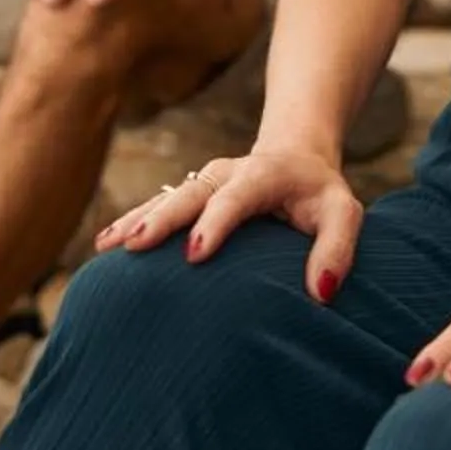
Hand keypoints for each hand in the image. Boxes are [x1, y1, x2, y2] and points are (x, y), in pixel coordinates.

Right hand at [94, 146, 359, 303]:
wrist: (296, 157)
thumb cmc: (321, 194)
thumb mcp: (345, 214)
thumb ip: (338, 248)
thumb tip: (321, 292)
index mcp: (263, 174)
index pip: (237, 197)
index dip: (215, 223)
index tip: (195, 253)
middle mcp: (227, 173)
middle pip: (190, 194)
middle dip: (162, 219)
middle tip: (136, 246)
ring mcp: (204, 181)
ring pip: (166, 198)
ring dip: (137, 220)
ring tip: (108, 246)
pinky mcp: (191, 194)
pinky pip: (157, 206)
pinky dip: (132, 222)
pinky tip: (105, 245)